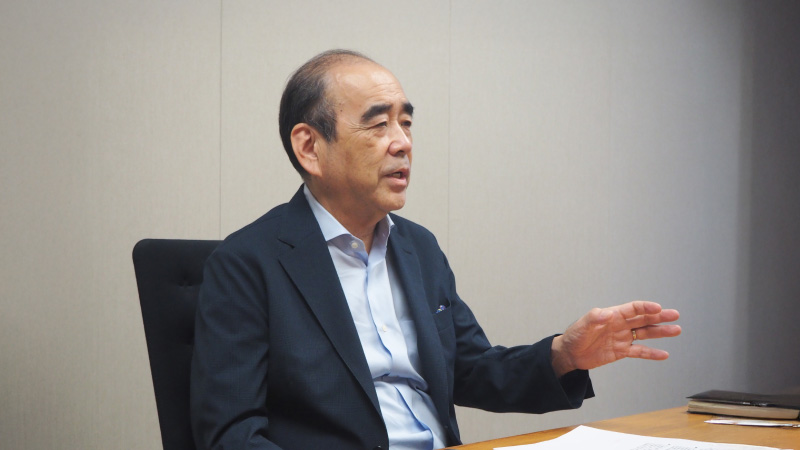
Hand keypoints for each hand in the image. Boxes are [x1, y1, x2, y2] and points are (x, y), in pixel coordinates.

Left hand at [550, 301, 680, 376]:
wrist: (571, 353)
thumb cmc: (575, 335)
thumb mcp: (582, 326)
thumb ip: (594, 318)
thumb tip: (607, 313)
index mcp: (613, 315)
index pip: (633, 308)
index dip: (646, 307)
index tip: (658, 308)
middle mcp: (621, 324)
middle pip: (644, 319)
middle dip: (659, 316)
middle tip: (675, 315)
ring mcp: (623, 338)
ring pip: (645, 333)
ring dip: (660, 332)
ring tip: (676, 330)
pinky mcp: (621, 351)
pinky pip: (639, 351)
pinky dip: (651, 353)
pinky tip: (664, 354)